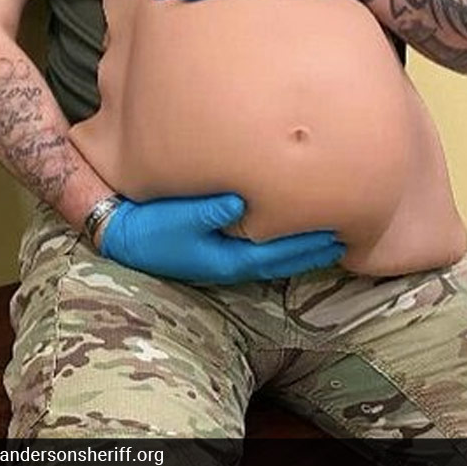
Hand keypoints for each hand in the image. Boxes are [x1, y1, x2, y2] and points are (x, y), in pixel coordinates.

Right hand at [98, 193, 345, 283]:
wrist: (121, 232)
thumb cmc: (148, 225)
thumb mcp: (176, 217)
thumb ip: (208, 211)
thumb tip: (242, 203)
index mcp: (223, 259)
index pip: (276, 255)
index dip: (306, 247)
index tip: (335, 235)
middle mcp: (228, 262)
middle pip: (280, 260)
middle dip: (312, 249)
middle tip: (345, 236)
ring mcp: (223, 257)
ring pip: (271, 256)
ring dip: (300, 248)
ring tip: (328, 236)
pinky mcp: (216, 247)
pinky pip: (258, 247)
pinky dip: (279, 241)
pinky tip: (288, 228)